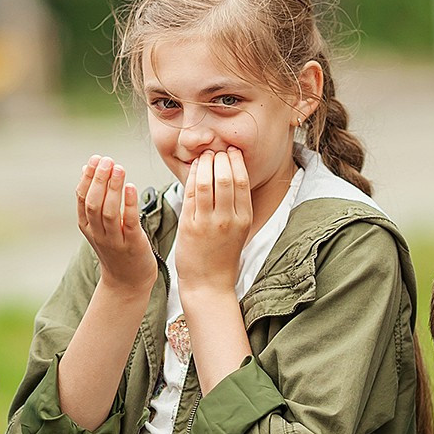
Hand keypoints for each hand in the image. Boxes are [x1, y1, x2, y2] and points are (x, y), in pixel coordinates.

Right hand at [76, 155, 157, 296]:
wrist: (127, 282)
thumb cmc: (116, 248)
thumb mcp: (99, 224)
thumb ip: (93, 197)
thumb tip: (87, 168)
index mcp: (87, 225)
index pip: (82, 198)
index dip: (88, 177)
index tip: (96, 158)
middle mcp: (97, 233)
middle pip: (93, 203)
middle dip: (99, 179)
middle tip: (108, 160)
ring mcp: (114, 240)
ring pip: (109, 212)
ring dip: (113, 188)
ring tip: (119, 169)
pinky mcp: (133, 245)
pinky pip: (129, 223)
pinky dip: (129, 204)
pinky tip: (131, 187)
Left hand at [174, 148, 252, 294]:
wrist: (208, 283)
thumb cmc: (223, 256)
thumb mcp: (239, 230)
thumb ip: (237, 206)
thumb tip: (233, 175)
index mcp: (244, 219)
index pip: (242, 181)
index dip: (236, 161)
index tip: (231, 151)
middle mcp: (228, 219)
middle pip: (225, 178)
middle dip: (220, 159)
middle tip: (216, 150)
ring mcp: (207, 222)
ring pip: (206, 183)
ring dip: (204, 164)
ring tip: (205, 155)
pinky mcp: (189, 226)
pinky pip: (190, 194)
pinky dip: (191, 176)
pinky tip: (193, 168)